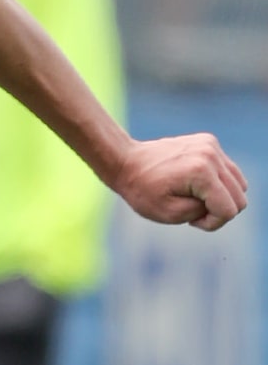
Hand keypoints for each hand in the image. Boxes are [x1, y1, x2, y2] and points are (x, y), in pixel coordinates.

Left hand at [113, 133, 248, 231]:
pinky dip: (217, 182)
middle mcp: (211, 156)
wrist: (125, 161)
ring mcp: (212, 146)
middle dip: (218, 210)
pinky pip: (228, 170)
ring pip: (238, 184)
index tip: (191, 221)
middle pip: (239, 197)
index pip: (229, 210)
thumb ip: (202, 214)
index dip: (213, 222)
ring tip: (194, 198)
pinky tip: (193, 184)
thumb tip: (221, 204)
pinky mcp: (209, 142)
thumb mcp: (169, 214)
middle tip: (192, 211)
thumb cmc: (141, 191)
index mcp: (201, 173)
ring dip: (220, 196)